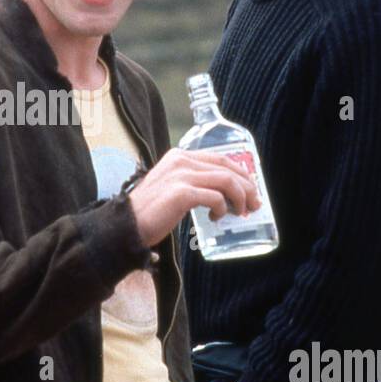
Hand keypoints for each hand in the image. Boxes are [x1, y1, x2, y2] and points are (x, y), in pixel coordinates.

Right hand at [128, 148, 260, 246]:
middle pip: (227, 167)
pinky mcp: (181, 193)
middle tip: (255, 203)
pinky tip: (218, 217)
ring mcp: (181, 175)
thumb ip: (191, 183)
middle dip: (247, 185)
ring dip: (240, 197)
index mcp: (179, 156)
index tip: (250, 188)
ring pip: (225, 180)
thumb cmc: (149, 211)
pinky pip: (214, 197)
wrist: (126, 225)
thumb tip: (222, 194)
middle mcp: (181, 161)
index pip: (220, 158)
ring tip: (241, 212)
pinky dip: (222, 207)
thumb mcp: (171, 187)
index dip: (240, 172)